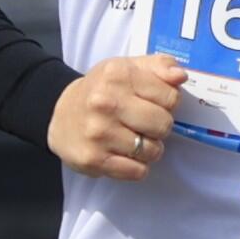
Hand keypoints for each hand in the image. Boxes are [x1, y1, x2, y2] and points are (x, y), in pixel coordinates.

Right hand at [48, 54, 187, 181]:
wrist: (59, 113)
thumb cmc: (103, 90)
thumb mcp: (128, 68)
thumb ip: (159, 66)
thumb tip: (180, 76)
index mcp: (117, 75)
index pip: (171, 96)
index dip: (168, 103)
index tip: (153, 103)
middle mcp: (105, 103)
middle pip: (163, 125)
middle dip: (160, 127)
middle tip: (144, 124)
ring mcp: (98, 132)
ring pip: (152, 151)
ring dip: (149, 149)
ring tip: (133, 139)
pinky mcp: (93, 159)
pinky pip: (137, 172)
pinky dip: (137, 167)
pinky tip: (124, 154)